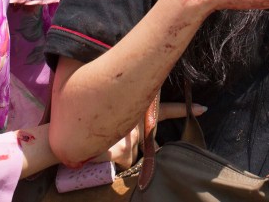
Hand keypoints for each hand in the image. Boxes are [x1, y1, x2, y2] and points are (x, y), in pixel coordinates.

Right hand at [91, 101, 205, 168]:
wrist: (64, 136)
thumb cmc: (84, 124)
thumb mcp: (107, 116)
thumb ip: (123, 118)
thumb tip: (131, 134)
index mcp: (132, 109)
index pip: (164, 109)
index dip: (184, 110)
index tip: (205, 109)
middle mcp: (134, 121)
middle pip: (146, 137)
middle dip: (132, 140)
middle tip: (126, 137)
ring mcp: (131, 136)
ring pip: (133, 151)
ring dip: (119, 150)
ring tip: (100, 141)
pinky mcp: (123, 151)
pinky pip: (125, 159)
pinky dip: (113, 158)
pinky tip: (100, 152)